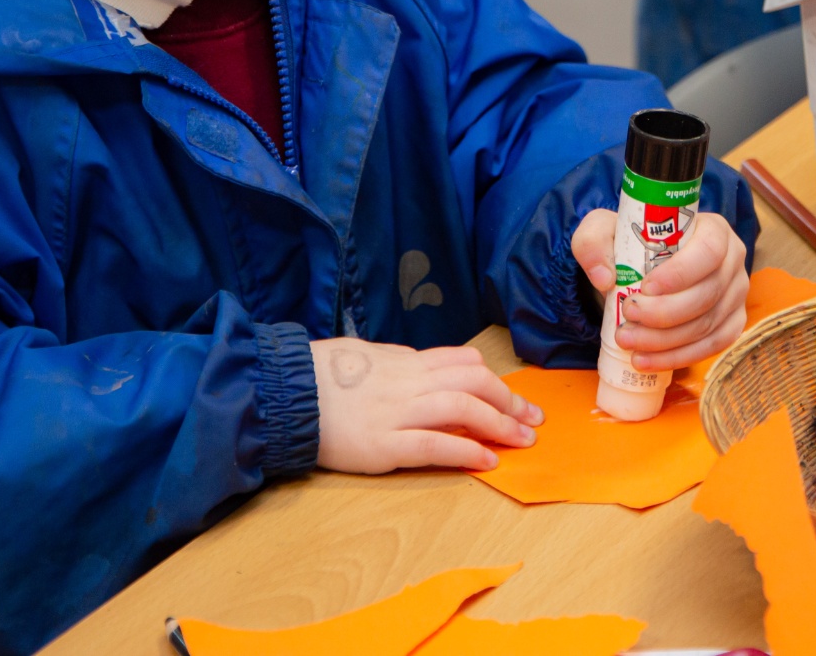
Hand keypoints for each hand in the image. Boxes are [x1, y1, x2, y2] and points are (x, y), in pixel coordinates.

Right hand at [309, 338, 541, 473]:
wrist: (283, 393)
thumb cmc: (319, 375)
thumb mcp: (364, 356)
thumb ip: (397, 363)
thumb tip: (424, 366)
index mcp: (403, 362)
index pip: (462, 361)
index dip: (494, 379)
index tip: (513, 396)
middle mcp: (407, 383)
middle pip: (473, 381)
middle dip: (508, 400)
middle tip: (531, 420)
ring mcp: (396, 413)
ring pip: (462, 409)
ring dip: (499, 424)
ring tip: (522, 441)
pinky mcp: (382, 445)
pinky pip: (434, 445)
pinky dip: (466, 450)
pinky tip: (486, 460)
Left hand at [572, 209, 748, 372]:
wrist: (640, 268)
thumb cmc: (629, 244)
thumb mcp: (602, 231)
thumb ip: (594, 242)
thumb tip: (604, 278)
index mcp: (712, 230)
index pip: (709, 250)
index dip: (681, 273)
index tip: (645, 288)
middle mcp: (732, 261)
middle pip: (708, 293)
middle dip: (665, 313)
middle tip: (628, 317)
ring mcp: (735, 295)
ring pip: (707, 324)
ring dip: (666, 340)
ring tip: (628, 341)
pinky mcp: (730, 323)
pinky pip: (712, 346)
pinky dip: (678, 357)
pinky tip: (646, 360)